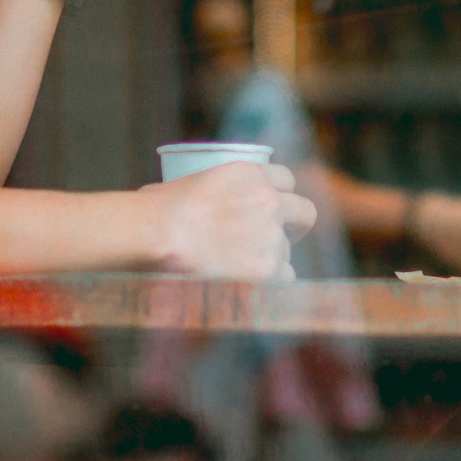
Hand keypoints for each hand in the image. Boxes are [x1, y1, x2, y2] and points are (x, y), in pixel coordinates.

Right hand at [146, 161, 317, 278]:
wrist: (160, 233)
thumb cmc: (156, 210)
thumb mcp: (189, 183)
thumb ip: (208, 193)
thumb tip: (192, 206)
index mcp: (250, 174)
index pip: (286, 180)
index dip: (279, 195)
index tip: (270, 209)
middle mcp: (269, 201)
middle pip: (304, 212)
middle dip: (295, 226)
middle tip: (277, 240)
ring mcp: (272, 234)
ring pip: (289, 251)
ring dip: (273, 260)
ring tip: (242, 271)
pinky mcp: (269, 267)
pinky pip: (285, 278)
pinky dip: (270, 284)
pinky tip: (250, 287)